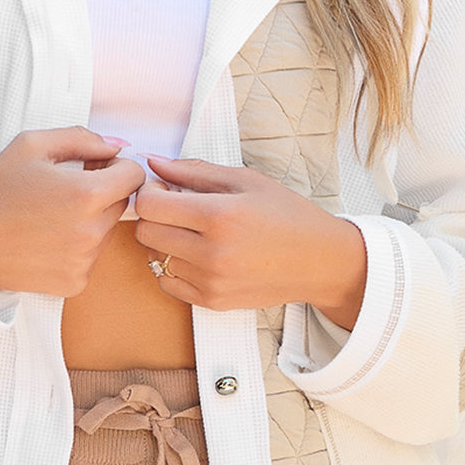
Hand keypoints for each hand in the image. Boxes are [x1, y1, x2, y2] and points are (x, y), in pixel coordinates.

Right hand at [0, 128, 145, 296]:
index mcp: (86, 194)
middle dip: (102, 192)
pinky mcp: (74, 282)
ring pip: (107, 231)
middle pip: (123, 203)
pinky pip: (92, 257)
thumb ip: (83, 139)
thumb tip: (118, 146)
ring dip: (91, 220)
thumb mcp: (34, 145)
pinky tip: (48, 239)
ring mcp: (84, 261)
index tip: (94, 168)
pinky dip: (77, 247)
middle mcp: (91, 232)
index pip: (134, 176)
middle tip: (65, 190)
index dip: (116, 167)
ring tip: (51, 216)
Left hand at [134, 155, 366, 328]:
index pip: (150, 206)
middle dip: (153, 215)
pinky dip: (172, 266)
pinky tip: (195, 254)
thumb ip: (195, 171)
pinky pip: (167, 282)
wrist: (319, 262)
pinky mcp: (212, 301)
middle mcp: (212, 253)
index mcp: (220, 216)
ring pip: (154, 257)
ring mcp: (210, 281)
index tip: (164, 188)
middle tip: (175, 207)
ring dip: (163, 240)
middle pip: (146, 232)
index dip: (149, 192)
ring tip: (190, 231)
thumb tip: (154, 163)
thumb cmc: (287, 215)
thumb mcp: (247, 180)